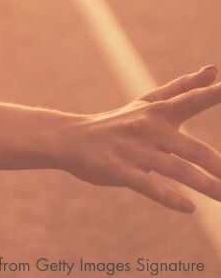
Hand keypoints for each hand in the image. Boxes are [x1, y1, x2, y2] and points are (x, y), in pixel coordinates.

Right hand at [61, 65, 220, 211]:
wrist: (71, 138)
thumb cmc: (117, 122)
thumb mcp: (148, 103)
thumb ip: (183, 89)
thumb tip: (214, 69)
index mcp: (157, 111)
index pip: (190, 100)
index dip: (212, 95)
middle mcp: (147, 128)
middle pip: (192, 148)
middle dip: (218, 166)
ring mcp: (133, 150)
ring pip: (175, 169)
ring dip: (204, 185)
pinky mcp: (120, 170)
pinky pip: (149, 186)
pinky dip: (169, 197)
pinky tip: (188, 208)